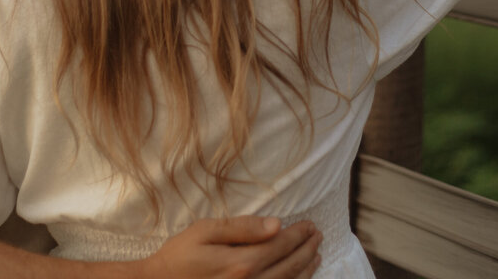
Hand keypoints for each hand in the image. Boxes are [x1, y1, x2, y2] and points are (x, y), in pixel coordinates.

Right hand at [139, 216, 321, 278]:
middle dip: (306, 249)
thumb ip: (242, 227)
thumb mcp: (205, 231)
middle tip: (318, 236)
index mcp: (242, 263)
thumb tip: (276, 224)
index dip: (298, 234)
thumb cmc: (179, 257)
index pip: (281, 245)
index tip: (310, 225)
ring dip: (305, 269)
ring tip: (316, 256)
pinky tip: (298, 278)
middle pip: (289, 266)